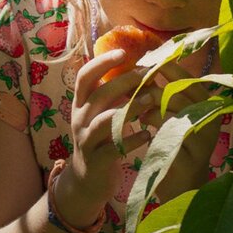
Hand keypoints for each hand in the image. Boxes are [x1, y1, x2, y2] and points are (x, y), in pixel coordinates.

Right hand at [52, 49, 155, 224]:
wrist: (87, 180)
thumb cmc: (101, 140)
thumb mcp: (101, 114)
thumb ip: (115, 95)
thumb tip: (144, 69)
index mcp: (81, 104)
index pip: (84, 77)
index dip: (101, 63)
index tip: (123, 52)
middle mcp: (80, 119)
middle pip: (98, 94)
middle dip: (124, 82)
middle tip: (148, 74)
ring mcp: (86, 140)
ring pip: (105, 120)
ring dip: (130, 107)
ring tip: (152, 100)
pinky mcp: (96, 160)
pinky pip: (114, 147)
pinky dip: (133, 139)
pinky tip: (149, 133)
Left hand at [139, 60, 221, 184]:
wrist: (182, 188)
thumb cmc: (174, 146)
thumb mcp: (171, 115)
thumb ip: (162, 92)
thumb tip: (141, 65)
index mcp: (209, 104)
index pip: (188, 76)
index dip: (165, 67)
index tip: (142, 63)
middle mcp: (212, 118)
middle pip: (178, 90)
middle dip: (150, 87)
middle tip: (131, 90)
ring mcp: (204, 138)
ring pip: (171, 108)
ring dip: (148, 107)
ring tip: (137, 111)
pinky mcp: (191, 156)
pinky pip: (166, 131)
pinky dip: (151, 125)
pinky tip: (143, 128)